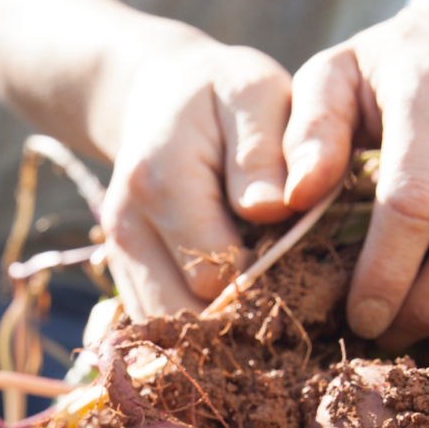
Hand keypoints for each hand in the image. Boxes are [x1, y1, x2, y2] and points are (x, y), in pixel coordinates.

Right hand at [98, 39, 297, 319]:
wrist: (162, 95)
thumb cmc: (223, 93)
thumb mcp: (254, 93)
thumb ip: (264, 150)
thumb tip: (273, 208)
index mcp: (161, 183)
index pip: (218, 272)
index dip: (271, 279)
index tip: (309, 264)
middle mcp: (127, 229)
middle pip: (190, 314)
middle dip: (246, 316)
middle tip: (297, 294)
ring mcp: (119, 258)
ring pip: (171, 333)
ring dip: (223, 332)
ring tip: (269, 303)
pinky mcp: (124, 276)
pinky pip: (162, 328)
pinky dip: (202, 330)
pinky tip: (240, 305)